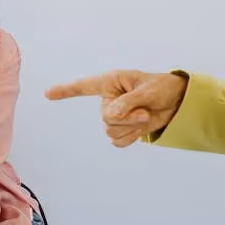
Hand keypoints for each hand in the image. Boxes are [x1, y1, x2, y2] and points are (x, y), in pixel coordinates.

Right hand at [45, 70, 188, 146]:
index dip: (65, 91)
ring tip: (145, 117)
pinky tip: (141, 128)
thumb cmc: (161, 88)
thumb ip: (127, 102)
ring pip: (110, 131)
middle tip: (144, 112)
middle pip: (104, 118)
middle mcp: (109, 99)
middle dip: (127, 119)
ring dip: (131, 128)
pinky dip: (131, 137)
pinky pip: (118, 141)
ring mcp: (115, 115)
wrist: (177, 102)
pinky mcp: (123, 128)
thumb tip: (110, 116)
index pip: (84, 87)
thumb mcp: (146, 91)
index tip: (48, 94)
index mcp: (111, 83)